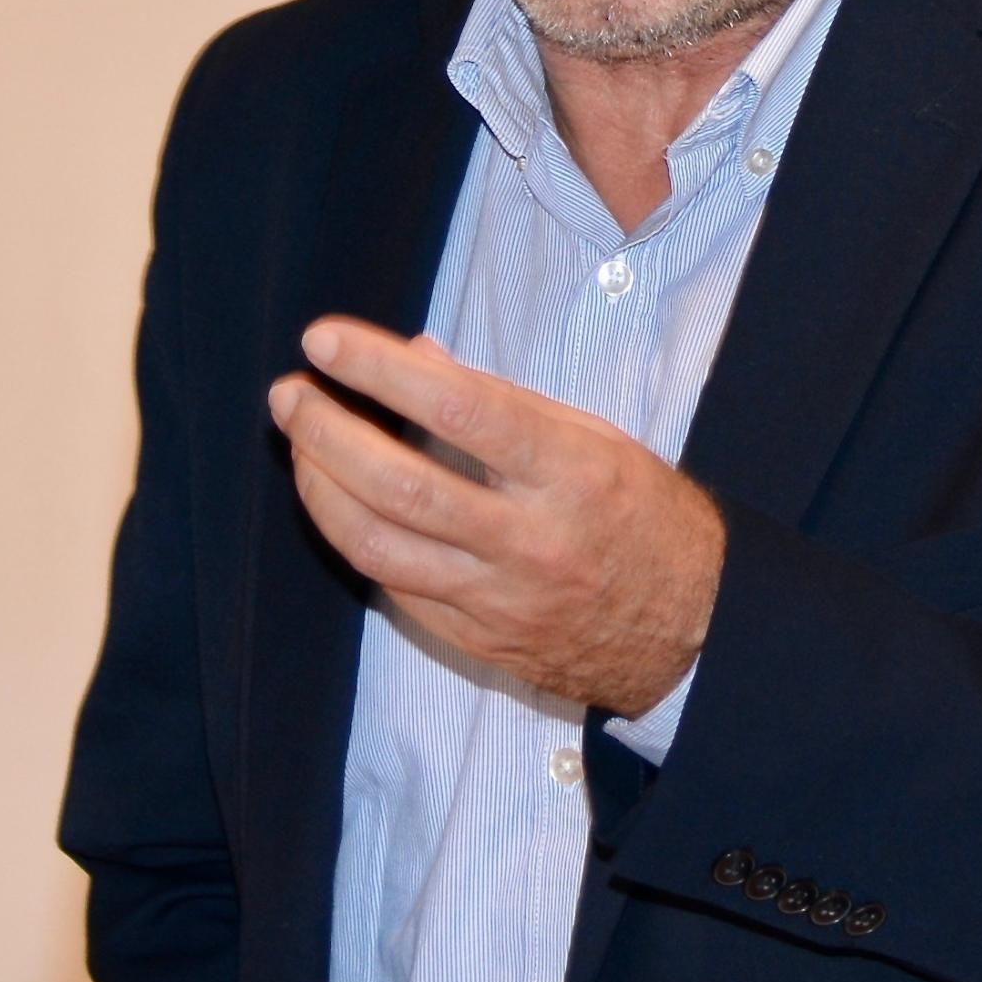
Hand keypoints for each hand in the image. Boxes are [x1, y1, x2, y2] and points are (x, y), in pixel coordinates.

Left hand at [268, 317, 724, 718]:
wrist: (691, 627)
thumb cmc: (643, 514)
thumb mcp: (595, 438)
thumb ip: (504, 402)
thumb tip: (417, 355)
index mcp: (571, 473)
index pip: (459, 409)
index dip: (381, 370)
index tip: (326, 341)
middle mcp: (532, 540)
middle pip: (400, 488)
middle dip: (327, 434)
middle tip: (290, 395)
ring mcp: (500, 599)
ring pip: (378, 546)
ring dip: (321, 488)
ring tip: (300, 443)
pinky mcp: (478, 640)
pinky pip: (395, 586)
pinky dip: (357, 536)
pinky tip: (343, 502)